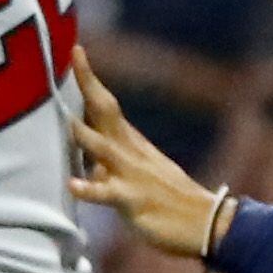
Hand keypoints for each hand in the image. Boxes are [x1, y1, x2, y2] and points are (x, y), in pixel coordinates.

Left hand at [69, 66, 226, 259]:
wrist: (206, 222)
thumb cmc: (169, 199)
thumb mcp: (139, 173)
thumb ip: (111, 164)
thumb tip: (87, 164)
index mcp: (131, 143)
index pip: (105, 104)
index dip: (90, 79)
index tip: (76, 50)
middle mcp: (130, 152)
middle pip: (106, 112)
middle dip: (89, 85)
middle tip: (73, 56)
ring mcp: (132, 174)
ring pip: (104, 149)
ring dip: (85, 135)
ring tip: (65, 120)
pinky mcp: (133, 201)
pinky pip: (108, 194)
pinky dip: (89, 189)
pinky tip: (72, 185)